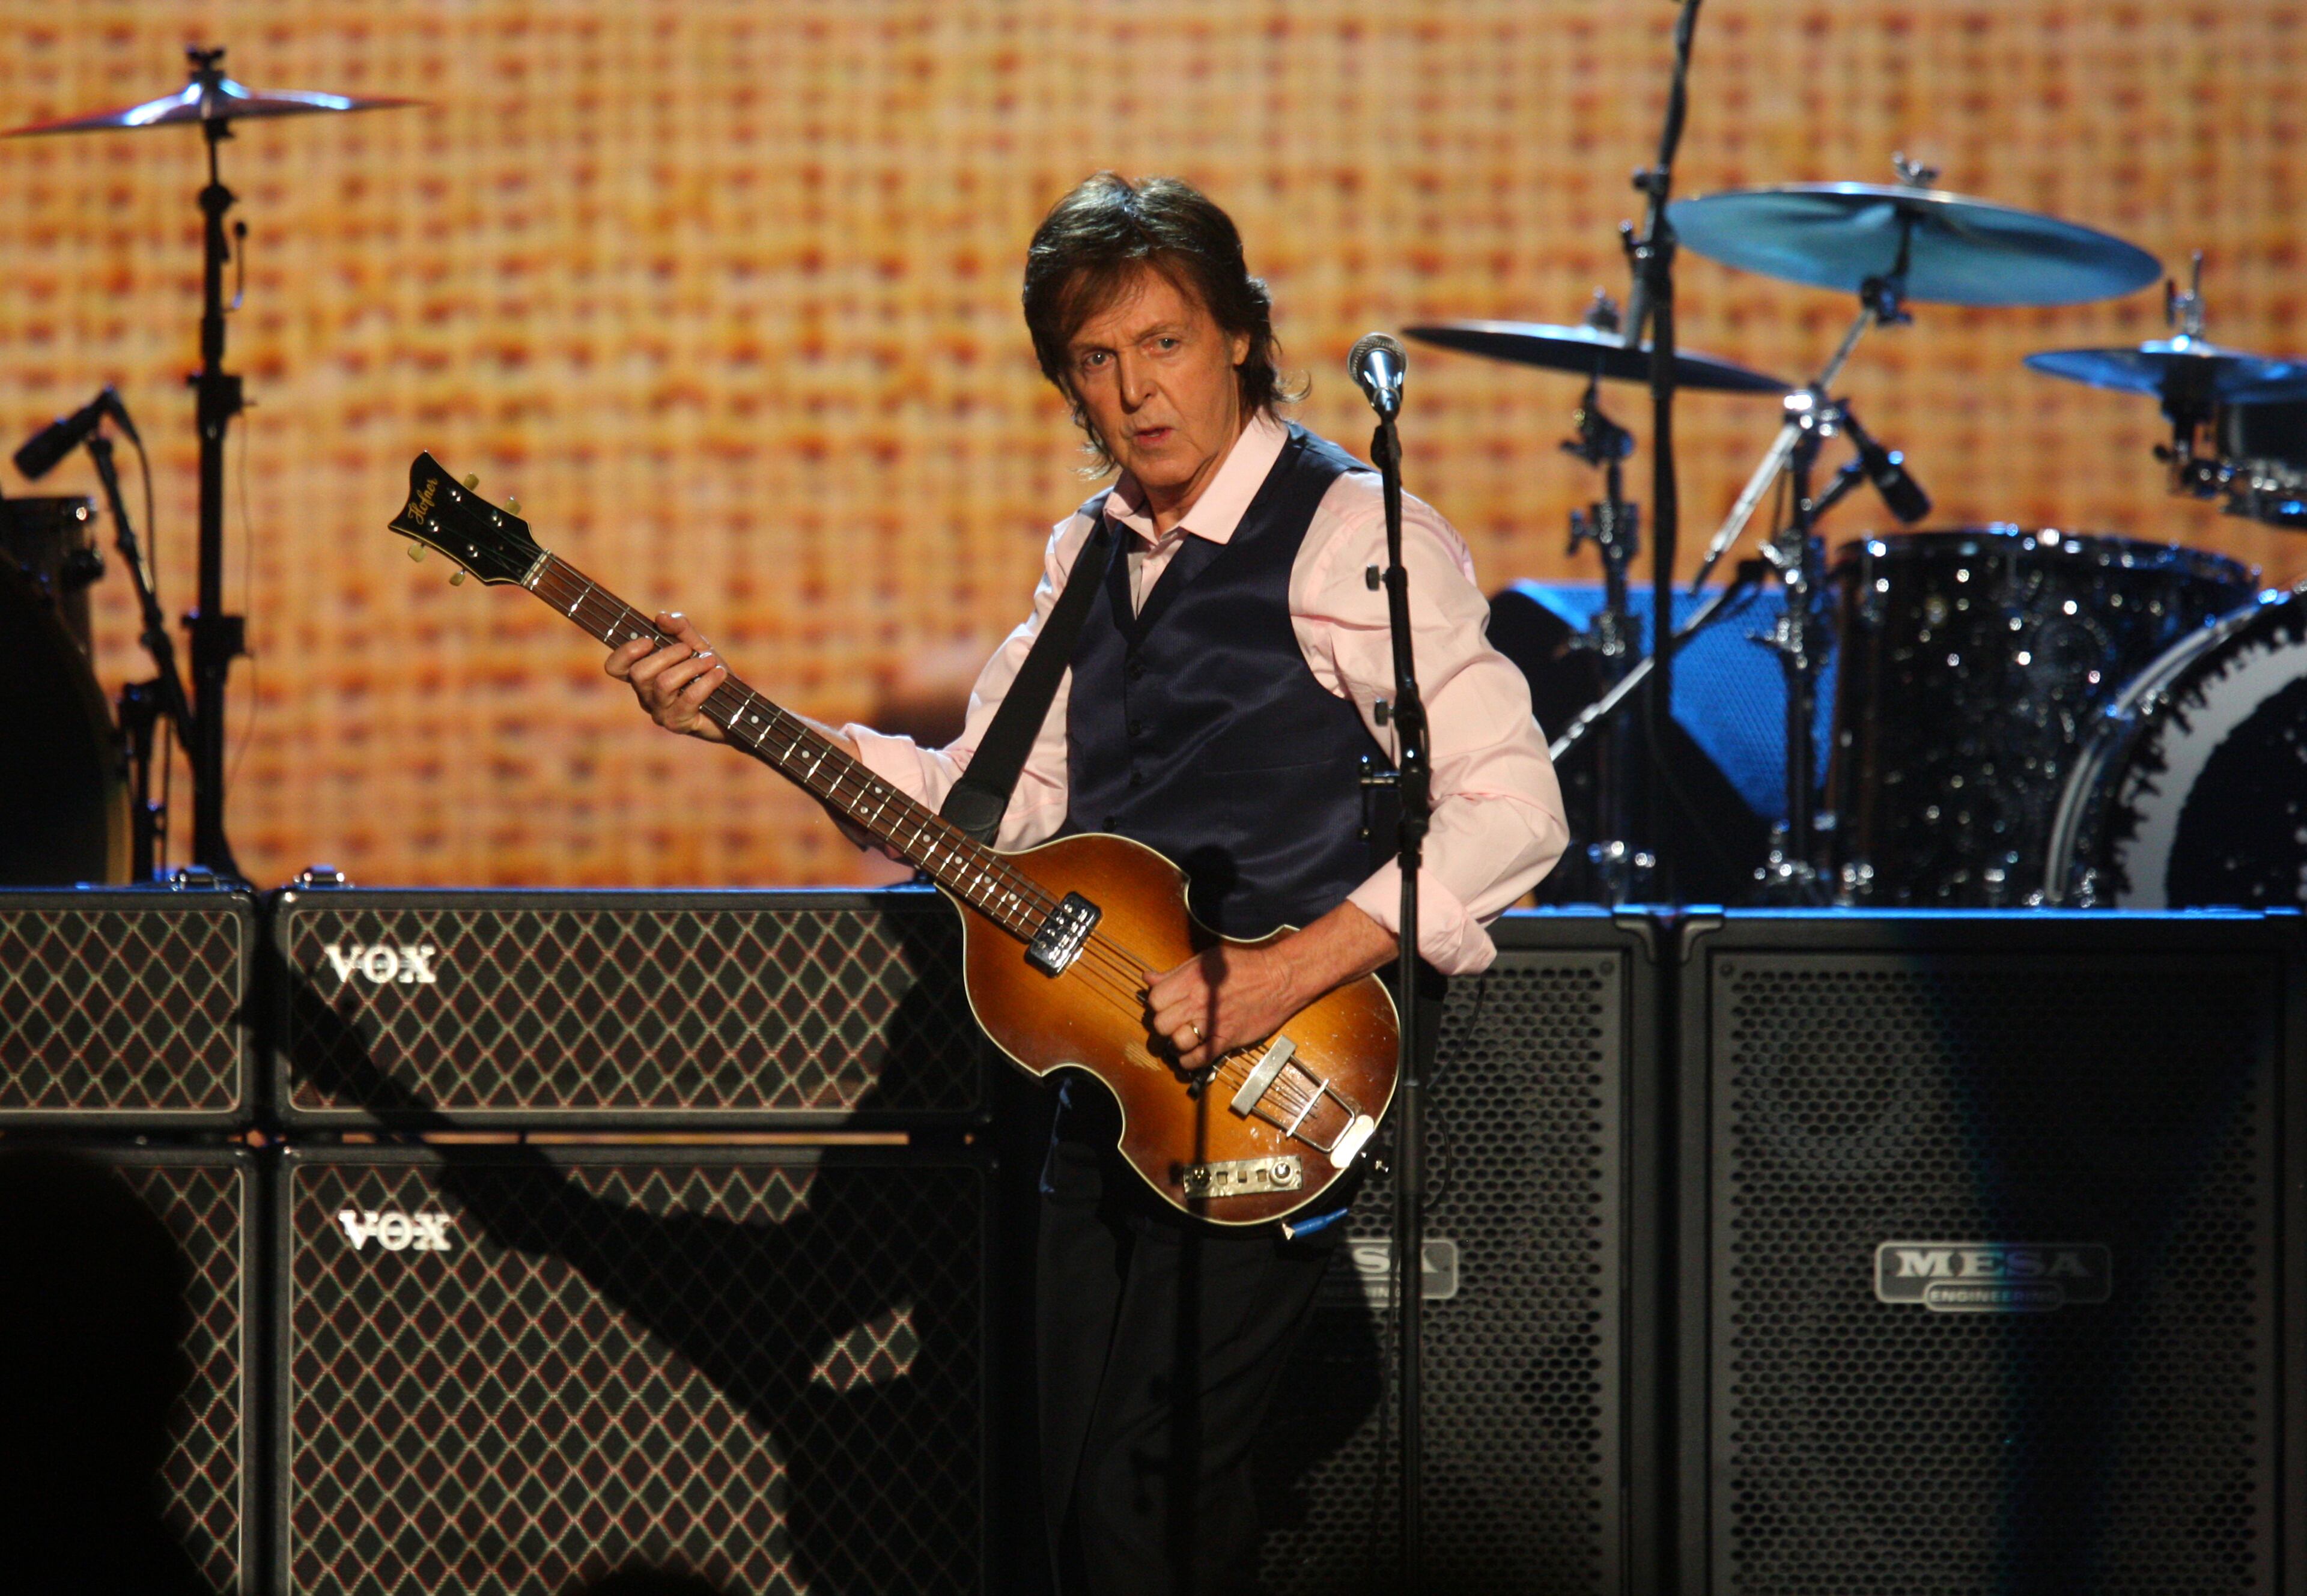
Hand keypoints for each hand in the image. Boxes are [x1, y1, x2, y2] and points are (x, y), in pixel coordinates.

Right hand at [606, 611, 729, 741]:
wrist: (735, 704)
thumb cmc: (708, 673)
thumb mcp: (696, 645)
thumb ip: (679, 629)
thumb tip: (661, 617)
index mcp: (643, 675)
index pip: (615, 667)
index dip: (625, 652)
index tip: (648, 640)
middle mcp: (645, 695)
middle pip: (639, 673)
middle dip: (667, 654)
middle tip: (689, 649)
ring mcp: (659, 712)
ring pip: (663, 683)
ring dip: (690, 666)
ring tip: (710, 661)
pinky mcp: (678, 724)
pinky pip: (688, 699)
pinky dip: (706, 682)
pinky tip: (719, 674)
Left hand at [1144, 941, 1306, 1071]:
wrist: (1279, 978)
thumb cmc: (1244, 965)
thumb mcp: (1206, 960)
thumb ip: (1175, 973)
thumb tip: (1147, 978)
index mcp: (1191, 980)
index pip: (1154, 1000)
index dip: (1157, 1004)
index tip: (1166, 1004)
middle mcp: (1198, 1003)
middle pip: (1160, 1024)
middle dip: (1164, 1024)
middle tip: (1174, 1021)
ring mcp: (1212, 1023)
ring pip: (1176, 1043)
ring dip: (1177, 1041)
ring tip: (1186, 1035)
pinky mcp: (1226, 1040)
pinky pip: (1196, 1059)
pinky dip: (1189, 1060)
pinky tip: (1193, 1052)